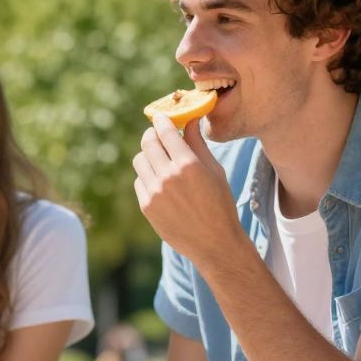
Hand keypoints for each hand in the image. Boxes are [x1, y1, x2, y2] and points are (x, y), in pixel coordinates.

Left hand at [132, 116, 242, 263]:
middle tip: (157, 134)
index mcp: (188, 165)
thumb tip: (190, 120)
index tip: (161, 117)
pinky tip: (161, 182)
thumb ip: (198, 144)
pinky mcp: (146, 207)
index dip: (162, 120)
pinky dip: (147, 176)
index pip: (166, 131)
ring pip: (140, 160)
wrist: (214, 243)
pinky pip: (139, 181)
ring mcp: (154, 193)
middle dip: (152, 134)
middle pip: (147, 143)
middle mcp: (168, 177)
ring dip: (148, 155)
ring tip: (160, 159)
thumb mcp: (215, 171)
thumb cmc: (220, 204)